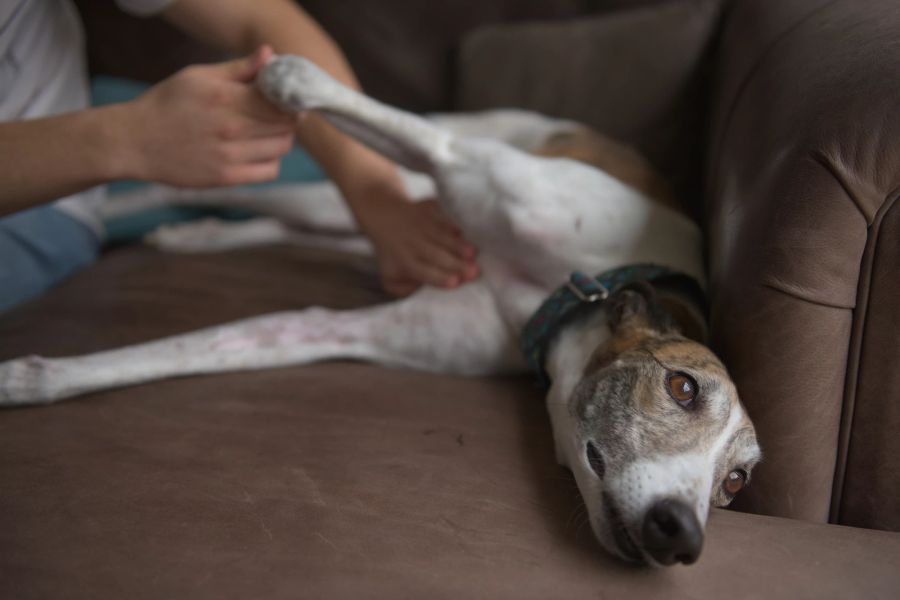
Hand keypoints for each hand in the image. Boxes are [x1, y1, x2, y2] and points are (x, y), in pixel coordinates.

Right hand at [124, 45, 295, 186]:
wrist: (135, 141)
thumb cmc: (167, 104)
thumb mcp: (197, 76)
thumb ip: (238, 68)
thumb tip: (270, 55)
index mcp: (225, 97)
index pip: (280, 101)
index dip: (290, 99)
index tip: (286, 98)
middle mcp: (230, 127)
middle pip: (285, 125)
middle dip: (288, 118)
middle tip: (279, 115)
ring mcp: (229, 155)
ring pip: (281, 148)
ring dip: (282, 139)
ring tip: (267, 132)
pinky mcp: (226, 177)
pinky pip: (269, 171)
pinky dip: (272, 161)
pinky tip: (259, 152)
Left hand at [352, 190, 478, 296]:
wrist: (385, 215)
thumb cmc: (394, 253)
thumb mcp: (390, 277)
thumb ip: (405, 290)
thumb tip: (423, 292)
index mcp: (406, 262)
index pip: (424, 272)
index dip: (440, 277)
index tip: (456, 283)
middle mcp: (413, 244)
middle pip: (437, 256)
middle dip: (456, 264)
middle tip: (475, 272)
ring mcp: (422, 225)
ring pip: (442, 236)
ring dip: (458, 245)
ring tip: (474, 253)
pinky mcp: (429, 209)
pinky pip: (442, 216)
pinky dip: (452, 222)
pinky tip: (463, 230)